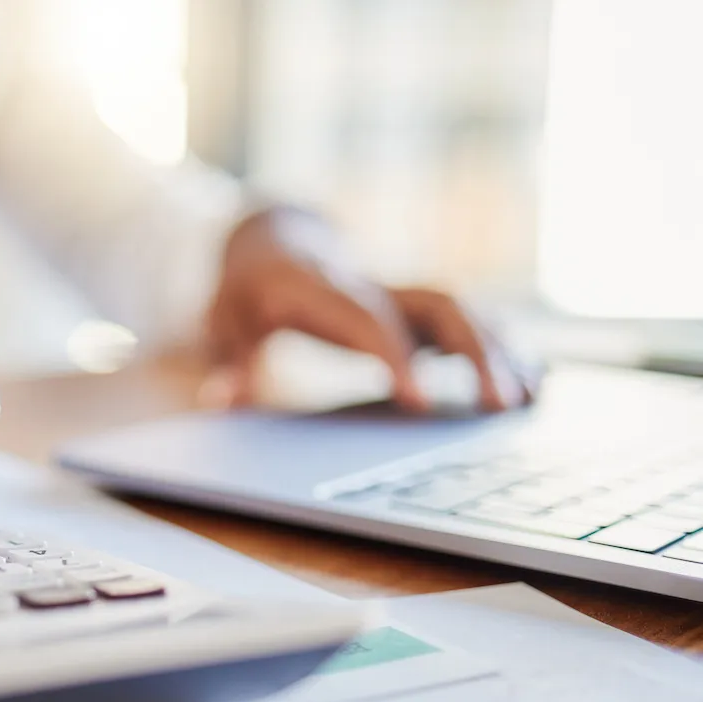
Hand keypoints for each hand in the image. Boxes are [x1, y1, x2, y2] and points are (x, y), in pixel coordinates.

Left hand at [202, 208, 536, 411]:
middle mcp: (372, 284)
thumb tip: (218, 400)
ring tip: (529, 401)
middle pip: (437, 304)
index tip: (421, 404)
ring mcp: (399, 291)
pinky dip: (503, 346)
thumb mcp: (223, 320)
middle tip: (499, 407)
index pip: (370, 320)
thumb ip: (229, 359)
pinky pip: (467, 318)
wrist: (271, 240)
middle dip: (474, 351)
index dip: (397, 357)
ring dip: (500, 351)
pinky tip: (535, 382)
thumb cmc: (246, 290)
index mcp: (324, 288)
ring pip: (462, 309)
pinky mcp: (413, 305)